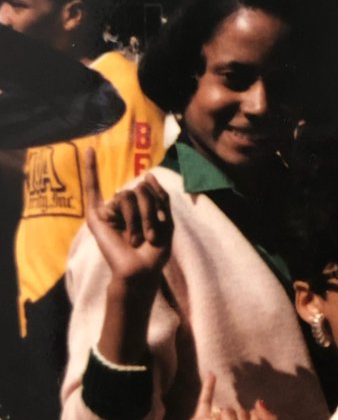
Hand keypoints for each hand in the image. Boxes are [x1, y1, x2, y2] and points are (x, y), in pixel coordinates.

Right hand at [83, 147, 172, 285]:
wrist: (142, 270)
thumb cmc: (155, 252)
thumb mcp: (166, 221)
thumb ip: (160, 197)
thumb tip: (147, 175)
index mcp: (140, 208)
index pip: (148, 188)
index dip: (157, 200)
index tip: (161, 221)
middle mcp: (124, 207)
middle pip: (138, 190)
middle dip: (150, 210)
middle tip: (150, 236)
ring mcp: (110, 210)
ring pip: (126, 196)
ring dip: (138, 217)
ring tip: (136, 239)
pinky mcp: (97, 216)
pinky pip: (92, 188)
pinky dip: (90, 168)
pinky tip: (89, 150)